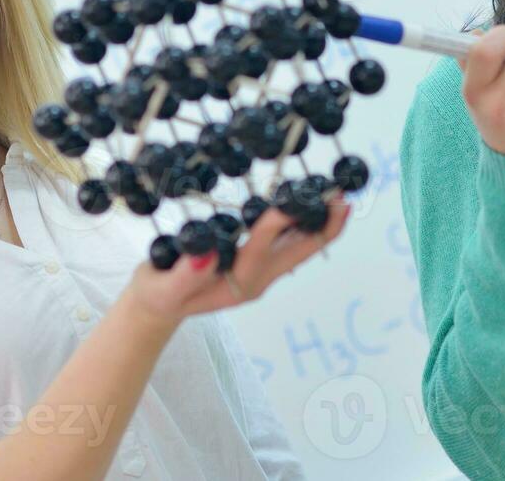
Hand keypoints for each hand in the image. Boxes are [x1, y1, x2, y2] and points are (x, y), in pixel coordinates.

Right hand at [121, 200, 351, 330]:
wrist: (160, 306)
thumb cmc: (161, 294)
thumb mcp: (165, 288)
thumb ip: (185, 274)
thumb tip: (206, 255)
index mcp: (238, 283)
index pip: (261, 247)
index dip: (278, 222)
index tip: (293, 199)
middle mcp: (258, 278)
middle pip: (299, 252)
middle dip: (323, 226)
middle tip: (344, 199)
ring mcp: (261, 272)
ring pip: (300, 247)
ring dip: (320, 223)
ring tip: (338, 197)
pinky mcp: (258, 262)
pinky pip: (290, 243)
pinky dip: (305, 222)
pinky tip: (310, 202)